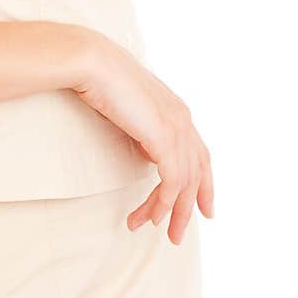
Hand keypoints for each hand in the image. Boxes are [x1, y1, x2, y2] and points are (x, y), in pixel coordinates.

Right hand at [71, 32, 214, 244]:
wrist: (92, 63)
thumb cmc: (100, 80)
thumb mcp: (129, 110)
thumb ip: (144, 129)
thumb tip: (148, 152)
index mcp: (176, 110)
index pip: (200, 154)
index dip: (204, 183)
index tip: (204, 209)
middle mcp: (182, 118)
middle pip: (197, 172)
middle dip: (190, 206)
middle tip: (178, 234)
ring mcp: (176, 127)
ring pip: (184, 182)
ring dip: (171, 211)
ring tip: (158, 232)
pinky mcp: (163, 137)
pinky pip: (171, 181)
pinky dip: (163, 202)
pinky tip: (150, 216)